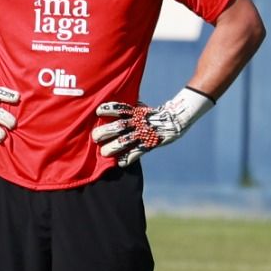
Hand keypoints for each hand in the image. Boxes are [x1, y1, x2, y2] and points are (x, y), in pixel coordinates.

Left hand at [92, 87, 213, 166]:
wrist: (176, 119)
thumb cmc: (152, 114)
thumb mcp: (141, 108)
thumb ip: (128, 108)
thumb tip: (110, 106)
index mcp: (136, 112)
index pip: (120, 108)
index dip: (109, 109)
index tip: (98, 111)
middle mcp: (138, 122)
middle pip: (119, 126)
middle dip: (106, 131)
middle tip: (95, 136)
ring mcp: (144, 133)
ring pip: (126, 140)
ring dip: (114, 147)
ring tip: (104, 152)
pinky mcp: (150, 143)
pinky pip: (138, 152)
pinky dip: (128, 158)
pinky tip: (120, 163)